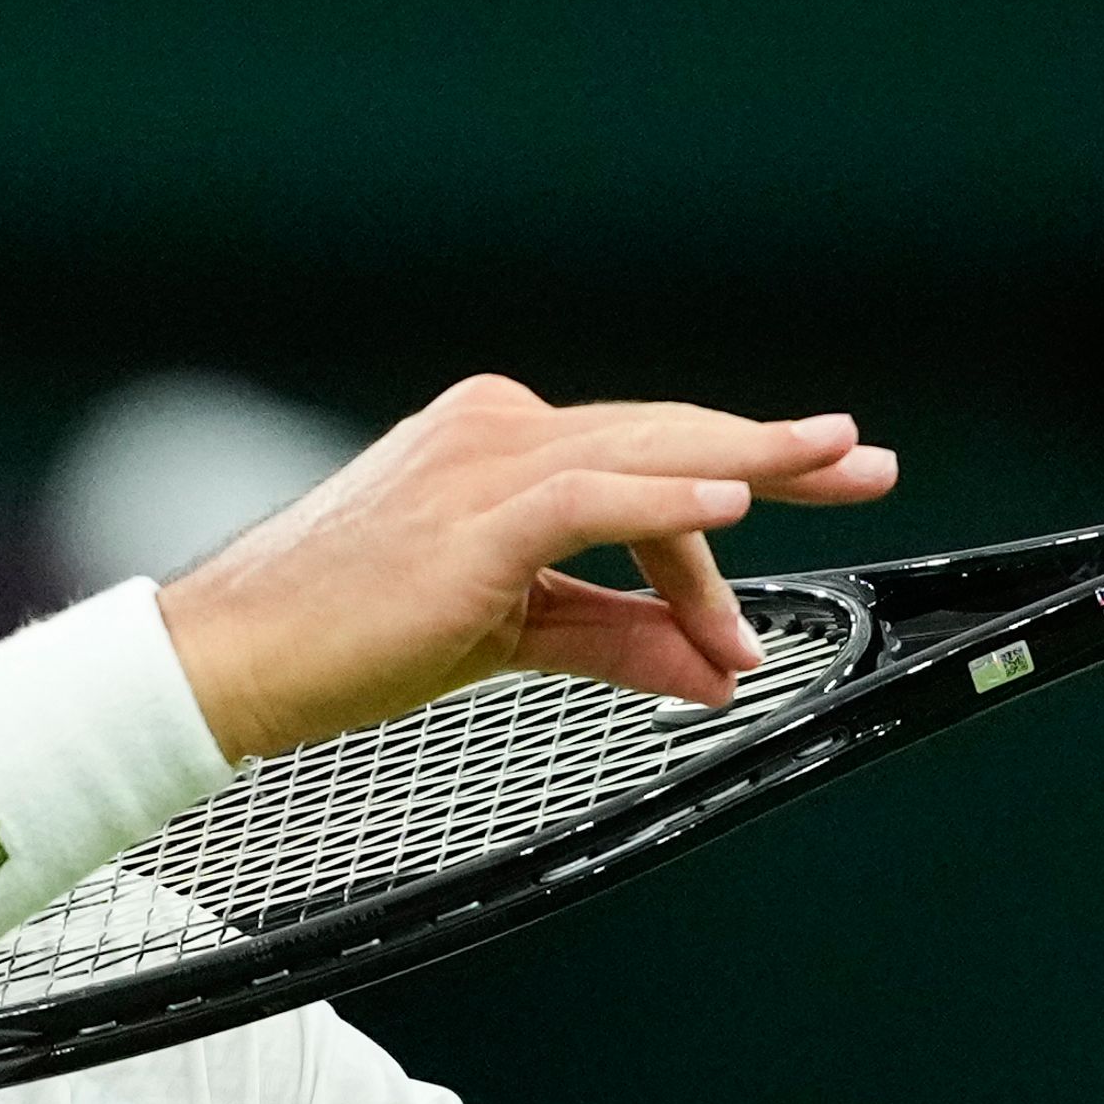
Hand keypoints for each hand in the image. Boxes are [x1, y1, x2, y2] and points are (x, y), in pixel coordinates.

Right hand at [154, 373, 897, 762]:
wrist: (236, 660)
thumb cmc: (348, 642)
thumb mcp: (509, 636)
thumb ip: (615, 639)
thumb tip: (716, 669)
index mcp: (499, 449)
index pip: (643, 461)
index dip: (733, 485)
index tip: (814, 494)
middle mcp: (496, 434)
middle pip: (664, 438)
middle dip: (774, 455)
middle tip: (867, 462)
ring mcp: (482, 465)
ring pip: (643, 453)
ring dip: (747, 467)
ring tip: (833, 467)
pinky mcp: (472, 519)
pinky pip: (590, 499)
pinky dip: (666, 503)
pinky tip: (732, 509)